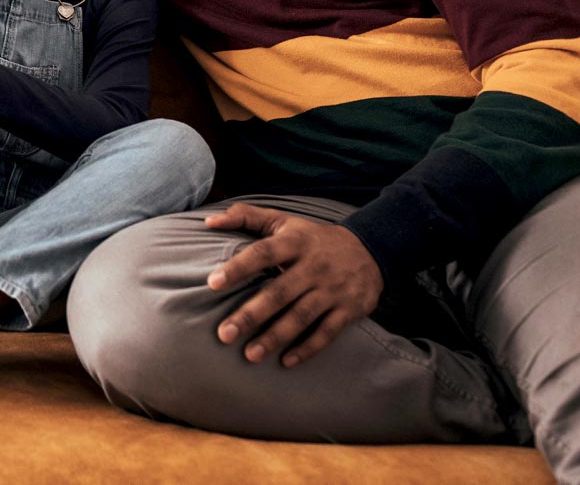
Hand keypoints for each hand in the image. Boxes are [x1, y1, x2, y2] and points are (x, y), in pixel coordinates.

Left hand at [204, 204, 383, 367]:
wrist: (372, 249)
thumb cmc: (313, 238)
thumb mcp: (283, 220)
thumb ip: (246, 217)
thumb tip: (208, 222)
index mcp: (294, 242)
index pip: (263, 253)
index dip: (238, 267)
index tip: (213, 284)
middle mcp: (314, 266)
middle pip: (279, 292)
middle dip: (251, 315)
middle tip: (224, 335)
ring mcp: (332, 290)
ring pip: (301, 316)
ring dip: (275, 337)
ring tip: (250, 354)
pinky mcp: (348, 310)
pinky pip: (327, 332)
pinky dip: (307, 348)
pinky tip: (285, 362)